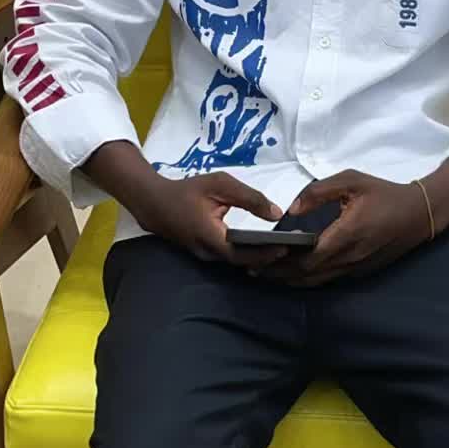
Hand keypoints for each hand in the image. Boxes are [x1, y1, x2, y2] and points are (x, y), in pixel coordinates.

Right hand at [137, 171, 281, 262]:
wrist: (155, 204)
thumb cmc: (188, 191)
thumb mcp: (220, 184)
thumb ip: (249, 198)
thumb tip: (276, 213)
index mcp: (210, 236)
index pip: (242, 254)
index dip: (265, 254)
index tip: (287, 248)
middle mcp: (208, 253)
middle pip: (243, 263)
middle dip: (268, 259)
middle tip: (293, 251)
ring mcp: (206, 257)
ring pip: (237, 263)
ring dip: (260, 259)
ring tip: (284, 249)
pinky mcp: (206, 255)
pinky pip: (231, 259)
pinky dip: (249, 255)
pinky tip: (266, 248)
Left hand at [268, 172, 430, 286]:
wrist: (419, 214)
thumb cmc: (384, 193)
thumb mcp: (352, 180)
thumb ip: (318, 192)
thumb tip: (292, 209)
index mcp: (347, 234)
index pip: (308, 257)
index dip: (282, 260)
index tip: (260, 256)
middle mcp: (350, 257)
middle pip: (308, 274)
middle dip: (280, 274)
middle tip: (255, 269)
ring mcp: (356, 267)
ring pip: (318, 281)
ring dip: (292, 280)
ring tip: (268, 275)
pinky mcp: (361, 271)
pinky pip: (330, 278)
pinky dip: (309, 278)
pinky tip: (295, 274)